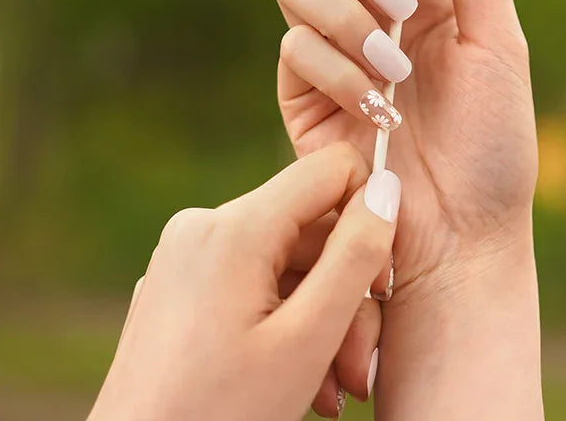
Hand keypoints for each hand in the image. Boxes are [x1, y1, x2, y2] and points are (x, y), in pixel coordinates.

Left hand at [89, 143, 400, 420]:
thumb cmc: (220, 418)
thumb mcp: (308, 339)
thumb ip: (356, 256)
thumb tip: (387, 187)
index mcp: (233, 227)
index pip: (331, 169)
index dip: (368, 212)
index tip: (376, 283)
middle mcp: (202, 225)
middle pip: (310, 228)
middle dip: (345, 293)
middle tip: (356, 368)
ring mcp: (184, 256)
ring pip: (286, 261)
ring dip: (320, 318)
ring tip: (330, 388)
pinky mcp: (178, 286)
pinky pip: (251, 281)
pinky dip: (282, 321)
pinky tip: (295, 379)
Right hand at [272, 0, 542, 417]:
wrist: (463, 230)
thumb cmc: (492, 138)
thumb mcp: (499, 36)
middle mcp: (367, 0)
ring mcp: (330, 42)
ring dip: (345, 12)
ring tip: (393, 64)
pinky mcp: (300, 89)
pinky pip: (294, 46)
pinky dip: (338, 70)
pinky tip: (376, 109)